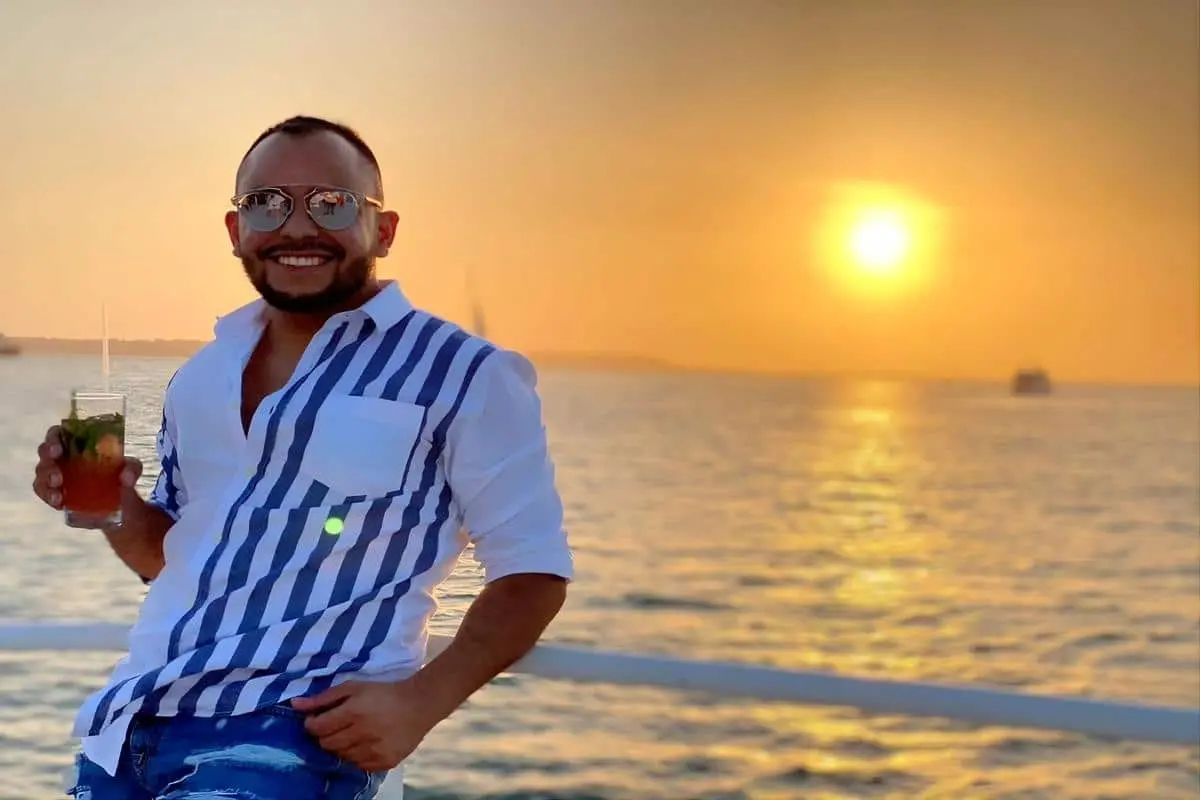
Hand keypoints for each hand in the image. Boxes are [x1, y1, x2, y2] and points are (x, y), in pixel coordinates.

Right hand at [32, 425, 142, 510]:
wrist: (118, 500)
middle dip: (48, 461)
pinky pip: (43, 491)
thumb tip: (126, 478)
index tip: (58, 449)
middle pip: (45, 451)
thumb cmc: (119, 474)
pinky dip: (48, 496)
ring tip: (58, 491)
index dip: (53, 438)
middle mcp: (62, 456)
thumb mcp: (131, 468)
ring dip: (46, 480)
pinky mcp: (53, 491)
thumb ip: (132, 468)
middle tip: (58, 475)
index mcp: (77, 442)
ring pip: (41, 472)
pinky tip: (59, 502)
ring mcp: (54, 473)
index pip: (58, 433)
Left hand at [291, 678, 438, 771]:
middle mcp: (362, 733)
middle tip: (336, 726)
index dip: (312, 724)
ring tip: (352, 733)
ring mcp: (374, 750)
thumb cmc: (383, 693)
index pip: (318, 728)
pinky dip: (356, 755)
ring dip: (341, 746)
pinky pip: (357, 765)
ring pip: (341, 756)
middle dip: (325, 735)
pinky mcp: (383, 762)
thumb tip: (294, 705)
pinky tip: (364, 743)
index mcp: (354, 711)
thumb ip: (323, 697)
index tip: (317, 720)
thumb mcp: (354, 687)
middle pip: (326, 744)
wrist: (419, 705)